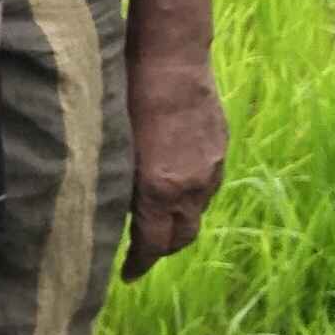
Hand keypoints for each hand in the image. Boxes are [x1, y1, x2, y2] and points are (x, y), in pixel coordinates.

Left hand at [122, 51, 226, 277]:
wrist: (171, 59)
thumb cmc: (127, 97)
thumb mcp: (113, 148)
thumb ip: (119, 185)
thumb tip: (114, 212)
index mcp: (158, 190)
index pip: (153, 245)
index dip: (139, 264)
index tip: (127, 275)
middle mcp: (190, 186)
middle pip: (182, 237)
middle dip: (162, 250)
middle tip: (144, 253)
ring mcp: (211, 167)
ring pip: (197, 211)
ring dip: (179, 221)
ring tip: (158, 220)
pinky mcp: (221, 148)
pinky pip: (208, 185)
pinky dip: (192, 194)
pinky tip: (176, 185)